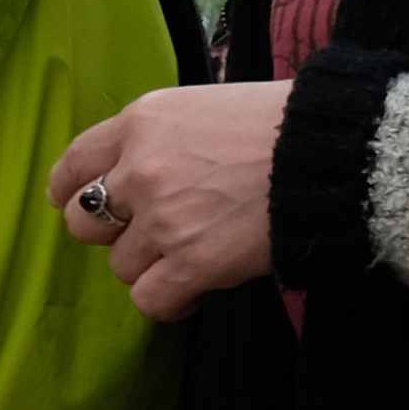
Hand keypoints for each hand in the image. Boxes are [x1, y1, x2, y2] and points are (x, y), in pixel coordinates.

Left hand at [51, 78, 288, 318]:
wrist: (338, 154)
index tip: (82, 204)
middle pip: (82, 222)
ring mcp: (164, 220)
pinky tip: (194, 290)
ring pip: (121, 265)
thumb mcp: (206, 106)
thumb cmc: (284, 124)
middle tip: (148, 233)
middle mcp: (140, 170)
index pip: (72, 166)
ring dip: (151, 266)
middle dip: (109, 233)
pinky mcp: (194, 262)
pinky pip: (150, 301)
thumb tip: (133, 166)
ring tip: (191, 253)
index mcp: (141, 123)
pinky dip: (170, 302)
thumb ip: (160, 138)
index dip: (71, 193)